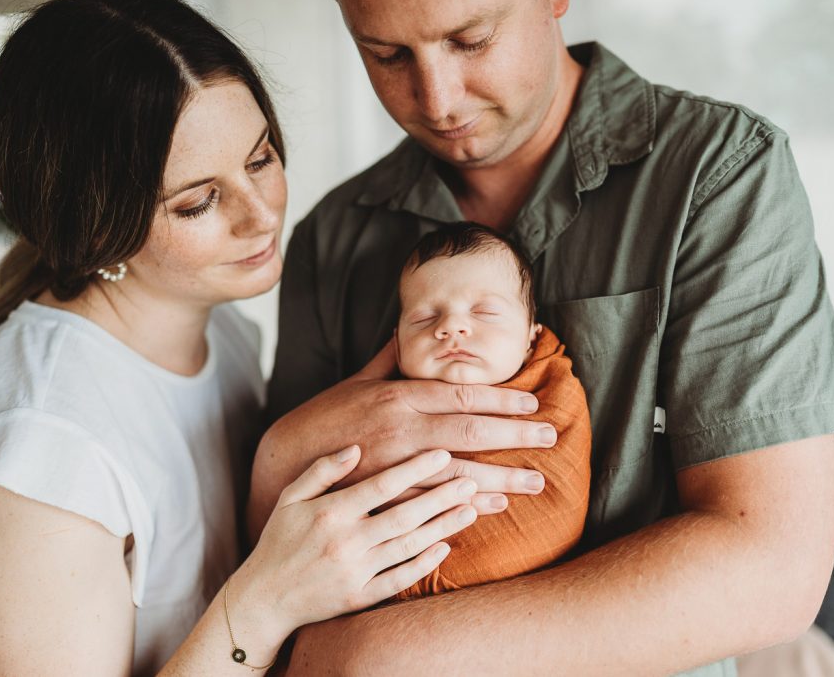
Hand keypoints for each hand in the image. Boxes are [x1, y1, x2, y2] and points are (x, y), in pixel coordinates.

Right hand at [235, 446, 477, 649]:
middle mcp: (345, 541)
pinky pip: (398, 580)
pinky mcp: (359, 598)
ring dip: (442, 527)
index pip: (382, 485)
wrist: (263, 598)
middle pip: (404, 515)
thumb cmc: (279, 540)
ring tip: (470, 509)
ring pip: (408, 546)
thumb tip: (355, 447)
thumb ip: (322, 470)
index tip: (443, 455)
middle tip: (471, 481)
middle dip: (441, 497)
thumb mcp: (290, 498)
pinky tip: (445, 548)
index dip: (415, 469)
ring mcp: (354, 572)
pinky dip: (423, 565)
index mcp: (330, 512)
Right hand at [252, 340, 555, 534]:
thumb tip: (406, 326)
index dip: (502, 400)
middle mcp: (400, 429)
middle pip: (470, 431)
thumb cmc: (325, 418)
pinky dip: (465, 505)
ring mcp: (393, 466)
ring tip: (535, 482)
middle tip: (551, 438)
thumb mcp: (357, 381)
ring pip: (458, 471)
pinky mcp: (384, 497)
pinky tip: (493, 508)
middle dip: (515, 435)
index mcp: (397, 397)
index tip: (534, 404)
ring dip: (501, 477)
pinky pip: (434, 503)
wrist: (282, 460)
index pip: (461, 394)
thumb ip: (389, 358)